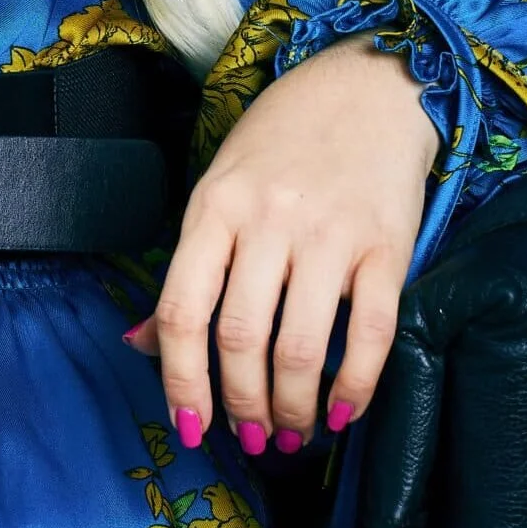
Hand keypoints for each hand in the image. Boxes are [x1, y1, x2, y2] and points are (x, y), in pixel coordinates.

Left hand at [127, 36, 439, 454]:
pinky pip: (370, 334)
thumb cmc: (280, 146)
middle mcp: (266, 221)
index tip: (188, 427)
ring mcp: (327, 234)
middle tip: (251, 438)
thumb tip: (140, 344)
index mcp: (213, 208)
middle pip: (241, 337)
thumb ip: (187, 269)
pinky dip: (355, 387)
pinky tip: (343, 411)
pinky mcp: (386, 246)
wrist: (365, 89)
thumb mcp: (218, 191)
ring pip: (300, 347)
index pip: (182, 308)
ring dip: (292, 407)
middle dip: (241, 405)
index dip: (181, 380)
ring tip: (292, 432)